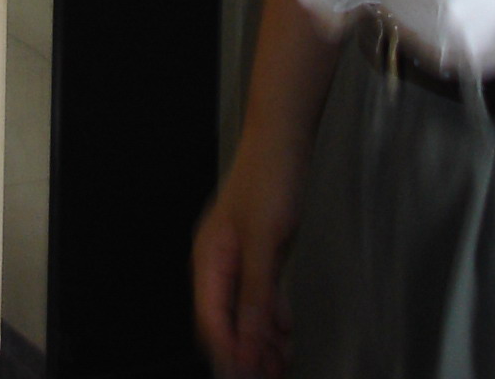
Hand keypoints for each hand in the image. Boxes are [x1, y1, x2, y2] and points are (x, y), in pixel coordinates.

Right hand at [193, 143, 304, 377]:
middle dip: (246, 350)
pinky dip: (272, 315)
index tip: (247, 376)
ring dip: (261, 338)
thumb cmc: (268, 179)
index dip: (229, 352)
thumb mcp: (263, 243)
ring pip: (246, 310)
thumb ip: (256, 297)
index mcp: (209, 259)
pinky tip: (285, 331)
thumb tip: (249, 346)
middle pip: (227, 319)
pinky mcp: (260, 251)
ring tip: (280, 363)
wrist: (284, 138)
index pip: (212, 319)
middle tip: (268, 376)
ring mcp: (240, 256)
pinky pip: (261, 294)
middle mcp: (219, 261)